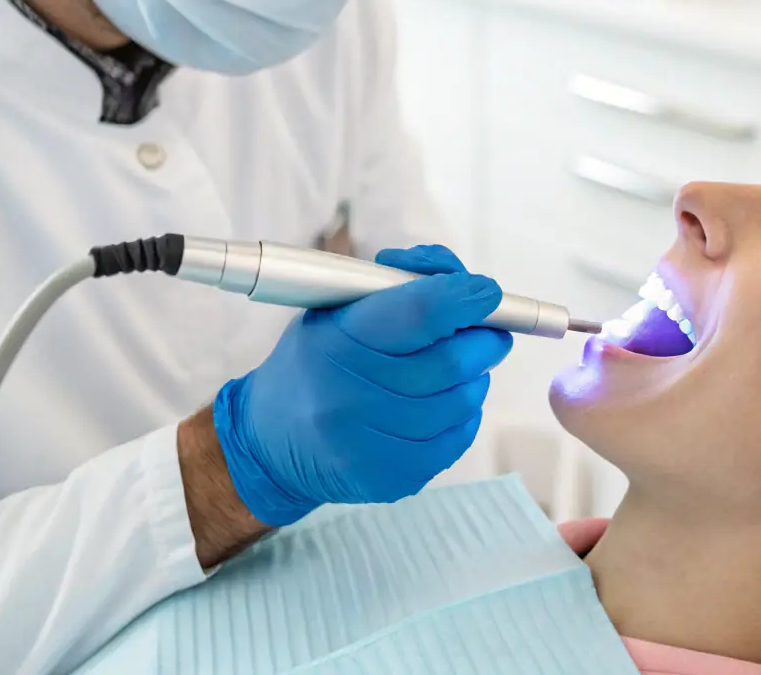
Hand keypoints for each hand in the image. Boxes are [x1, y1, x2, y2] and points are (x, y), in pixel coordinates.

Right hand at [210, 246, 512, 525]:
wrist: (271, 443)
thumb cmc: (315, 361)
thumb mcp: (336, 307)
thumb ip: (398, 284)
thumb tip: (462, 281)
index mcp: (336, 342)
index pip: (419, 312)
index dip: (464, 297)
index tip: (486, 291)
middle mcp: (351, 396)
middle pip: (452, 360)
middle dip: (484, 338)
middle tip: (489, 328)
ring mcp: (372, 444)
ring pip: (462, 400)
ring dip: (475, 376)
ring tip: (460, 366)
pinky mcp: (393, 479)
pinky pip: (457, 438)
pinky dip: (463, 412)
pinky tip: (445, 401)